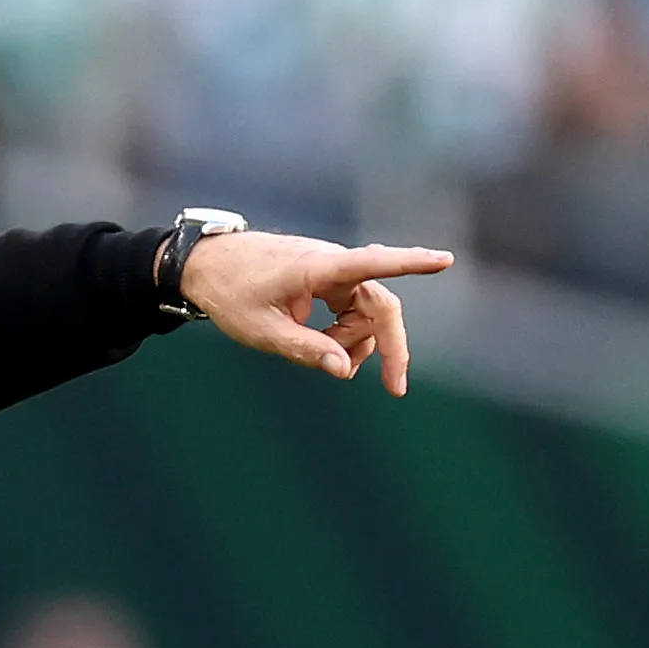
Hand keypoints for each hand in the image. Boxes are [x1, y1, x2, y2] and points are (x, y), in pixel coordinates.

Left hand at [181, 232, 452, 395]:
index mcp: (318, 268)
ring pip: (365, 311)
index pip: (373, 263)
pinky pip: (350, 308)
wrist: (204, 266)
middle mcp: (332, 264)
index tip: (444, 259)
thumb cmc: (230, 293)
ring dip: (354, 341)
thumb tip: (346, 370)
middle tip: (394, 388)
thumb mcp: (262, 331)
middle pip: (380, 305)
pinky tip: (324, 345)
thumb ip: (305, 349)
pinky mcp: (326, 278)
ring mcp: (331, 270)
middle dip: (389, 346)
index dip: (410, 262)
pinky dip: (343, 331)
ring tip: (321, 356)